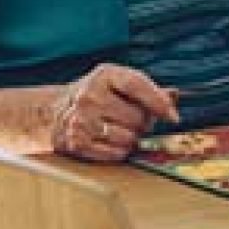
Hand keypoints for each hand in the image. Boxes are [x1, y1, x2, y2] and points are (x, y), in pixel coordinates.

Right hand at [51, 64, 179, 162]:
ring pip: (129, 139)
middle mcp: (91, 95)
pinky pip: (116, 154)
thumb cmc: (96, 94)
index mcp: (105, 74)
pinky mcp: (77, 142)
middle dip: (143, 123)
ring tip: (121, 129)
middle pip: (137, 118)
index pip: (137, 85)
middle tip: (135, 120)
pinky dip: (120, 151)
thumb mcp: (117, 81)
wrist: (54, 110)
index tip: (173, 117)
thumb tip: (174, 96)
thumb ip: (147, 89)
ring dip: (132, 138)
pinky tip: (112, 140)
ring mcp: (81, 120)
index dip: (158, 101)